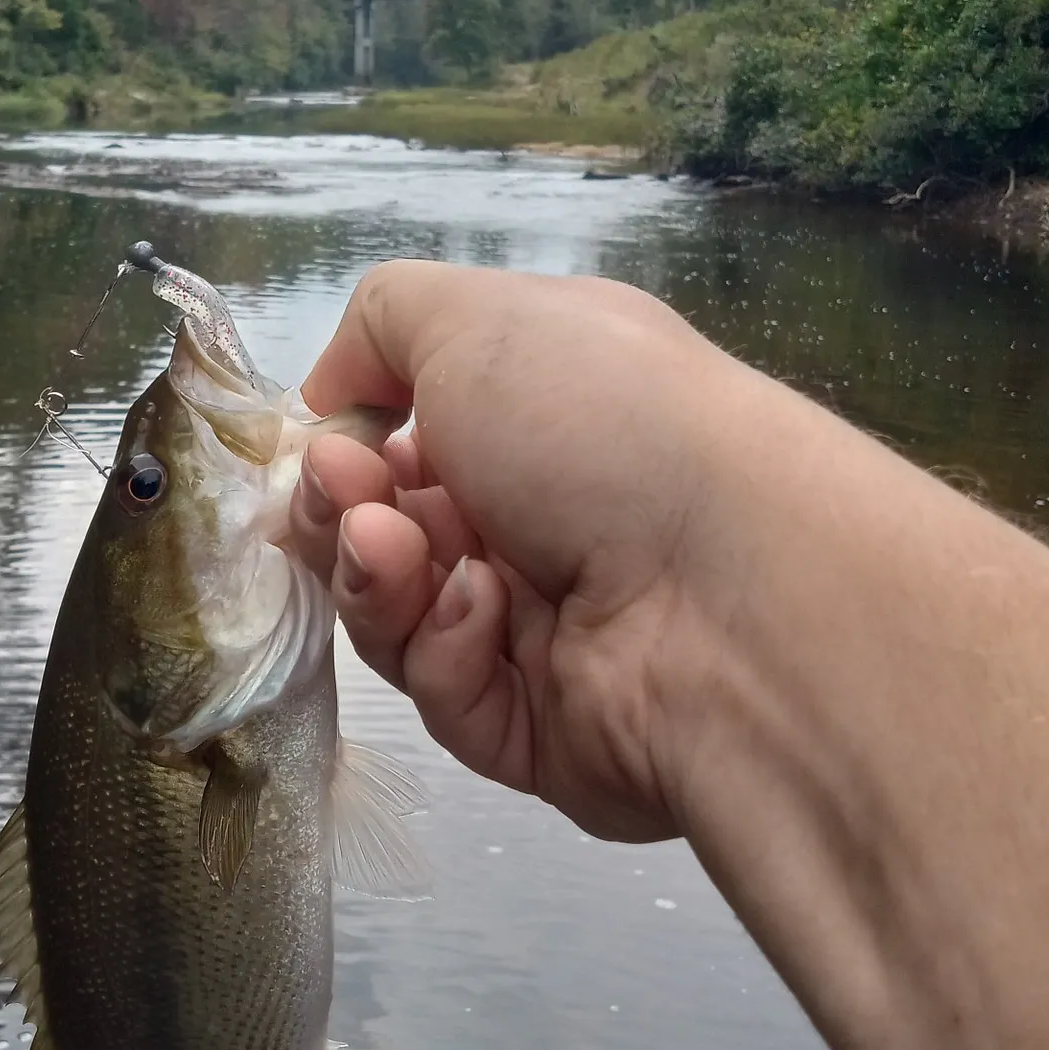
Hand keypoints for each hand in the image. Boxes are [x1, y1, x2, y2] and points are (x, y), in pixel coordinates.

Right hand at [290, 260, 769, 842]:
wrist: (729, 590)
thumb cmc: (601, 422)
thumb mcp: (477, 318)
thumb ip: (383, 323)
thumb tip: (335, 395)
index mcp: (541, 411)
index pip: (410, 432)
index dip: (346, 440)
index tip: (320, 443)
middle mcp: (544, 512)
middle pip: (386, 527)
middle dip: (342, 508)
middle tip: (345, 500)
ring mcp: (546, 626)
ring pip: (400, 614)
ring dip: (380, 573)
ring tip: (396, 549)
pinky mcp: (544, 731)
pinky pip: (450, 692)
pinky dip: (447, 647)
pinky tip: (482, 613)